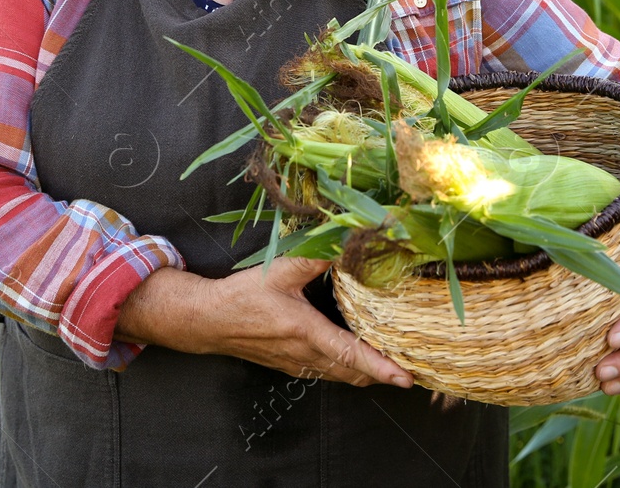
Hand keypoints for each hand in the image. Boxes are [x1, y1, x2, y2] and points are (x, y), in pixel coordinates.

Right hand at [115, 257, 412, 387]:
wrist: (208, 321)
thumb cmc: (242, 297)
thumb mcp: (280, 270)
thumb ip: (315, 257)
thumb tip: (347, 242)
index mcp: (305, 332)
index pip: (351, 355)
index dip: (381, 367)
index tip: (406, 378)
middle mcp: (305, 356)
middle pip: (354, 374)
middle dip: (383, 374)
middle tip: (412, 365)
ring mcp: (298, 366)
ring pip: (341, 377)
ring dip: (367, 374)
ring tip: (392, 362)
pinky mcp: (291, 367)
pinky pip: (327, 374)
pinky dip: (347, 369)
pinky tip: (355, 355)